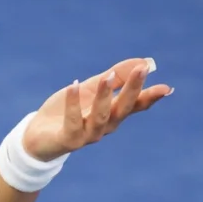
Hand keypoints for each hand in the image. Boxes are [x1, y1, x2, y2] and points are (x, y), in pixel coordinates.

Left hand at [23, 58, 171, 161]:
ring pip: (100, 117)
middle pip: (122, 109)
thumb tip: (144, 61)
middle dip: (133, 90)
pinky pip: (73, 122)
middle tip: (142, 69)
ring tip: (107, 77)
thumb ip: (115, 76)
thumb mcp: (91, 89)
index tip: (166, 87)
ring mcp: (87, 136)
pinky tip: (73, 85)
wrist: (36, 137)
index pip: (135, 106)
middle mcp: (104, 127)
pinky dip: (73, 104)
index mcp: (112, 115)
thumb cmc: (66, 112)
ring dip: (104, 96)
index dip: (150, 97)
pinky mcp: (68, 140)